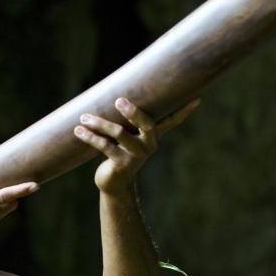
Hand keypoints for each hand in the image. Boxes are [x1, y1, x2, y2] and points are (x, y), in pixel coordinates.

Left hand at [74, 97, 199, 194]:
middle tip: (119, 101)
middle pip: (146, 123)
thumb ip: (127, 120)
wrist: (113, 183)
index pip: (172, 121)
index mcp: (153, 136)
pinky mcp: (121, 164)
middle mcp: (149, 145)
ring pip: (118, 133)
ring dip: (98, 123)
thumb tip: (118, 92)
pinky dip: (90, 137)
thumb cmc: (118, 152)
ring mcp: (136, 156)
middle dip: (133, 111)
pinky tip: (78, 131)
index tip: (197, 98)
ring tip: (83, 117)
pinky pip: (104, 146)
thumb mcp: (126, 136)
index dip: (183, 111)